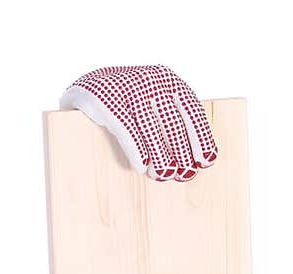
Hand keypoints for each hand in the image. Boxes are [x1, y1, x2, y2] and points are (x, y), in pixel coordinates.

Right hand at [59, 63, 217, 182]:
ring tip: (164, 175)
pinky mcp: (105, 97)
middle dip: (181, 153)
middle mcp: (150, 79)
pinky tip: (140, 166)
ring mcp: (127, 85)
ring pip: (149, 127)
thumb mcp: (156, 107)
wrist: (87, 89)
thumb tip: (197, 163)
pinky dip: (135, 148)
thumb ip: (175, 124)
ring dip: (160, 155)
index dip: (200, 138)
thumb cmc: (130, 106)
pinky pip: (124, 126)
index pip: (192, 111)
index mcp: (169, 80)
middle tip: (184, 176)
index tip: (205, 162)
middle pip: (172, 122)